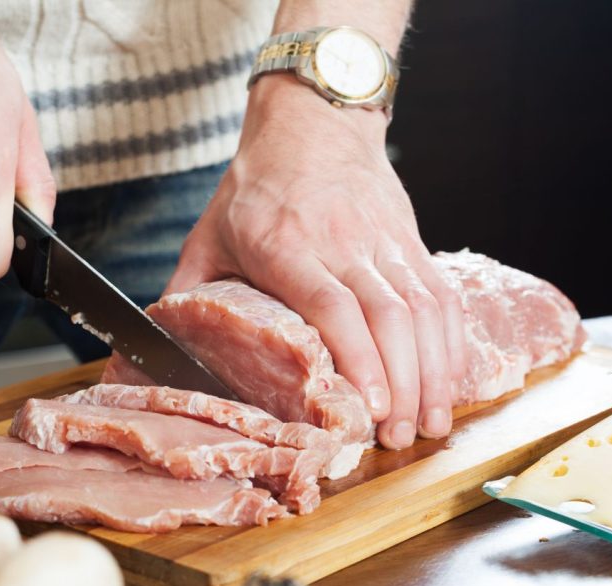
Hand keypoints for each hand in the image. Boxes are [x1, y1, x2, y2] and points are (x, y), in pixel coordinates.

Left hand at [169, 77, 466, 448]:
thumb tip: (160, 349)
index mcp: (286, 245)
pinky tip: (450, 382)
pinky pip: (442, 294)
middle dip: (404, 384)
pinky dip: (451, 342)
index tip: (371, 408)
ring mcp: (384, 240)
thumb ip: (188, 293)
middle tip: (402, 438)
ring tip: (433, 424)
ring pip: (424, 308)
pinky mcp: (411, 240)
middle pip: (388, 316)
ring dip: (434, 372)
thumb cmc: (255, 187)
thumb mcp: (207, 236)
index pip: (333, 306)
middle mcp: (343, 242)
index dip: (359, 359)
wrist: (312, 122)